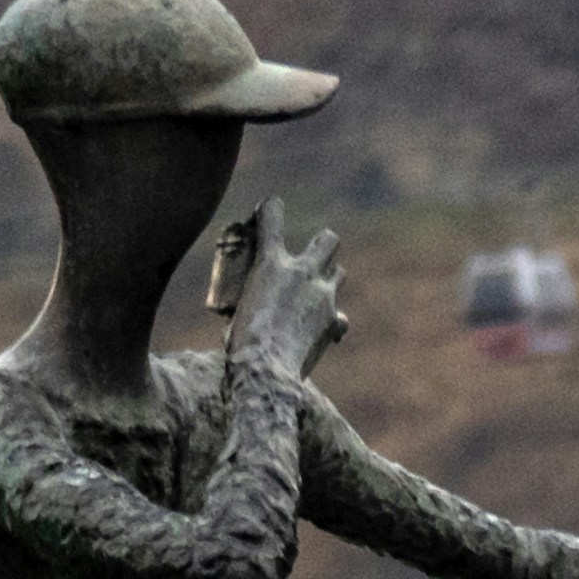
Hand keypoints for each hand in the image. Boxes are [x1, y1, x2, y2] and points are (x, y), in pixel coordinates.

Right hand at [213, 204, 345, 379]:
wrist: (267, 370)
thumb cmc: (240, 343)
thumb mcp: (237, 309)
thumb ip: (255, 296)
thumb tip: (261, 301)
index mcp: (270, 262)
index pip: (272, 214)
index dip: (270, 207)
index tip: (268, 208)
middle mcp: (302, 272)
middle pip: (328, 240)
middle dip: (321, 244)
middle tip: (308, 259)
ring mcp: (323, 295)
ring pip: (338, 272)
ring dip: (327, 279)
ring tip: (311, 295)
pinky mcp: (333, 320)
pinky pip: (340, 315)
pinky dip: (332, 321)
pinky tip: (321, 331)